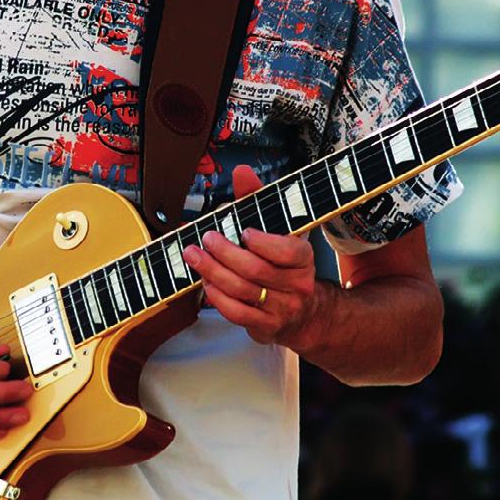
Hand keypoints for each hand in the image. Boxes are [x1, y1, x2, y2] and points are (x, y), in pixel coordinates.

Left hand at [182, 166, 318, 347]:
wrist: (305, 313)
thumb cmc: (285, 266)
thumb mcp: (278, 230)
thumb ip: (258, 200)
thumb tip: (242, 172)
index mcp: (303, 259)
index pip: (288, 252)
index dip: (264, 242)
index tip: (244, 232)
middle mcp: (297, 285)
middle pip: (257, 270)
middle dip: (225, 253)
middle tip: (206, 239)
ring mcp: (282, 309)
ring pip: (243, 291)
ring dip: (213, 272)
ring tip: (195, 256)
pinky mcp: (266, 326)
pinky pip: (237, 313)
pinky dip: (217, 298)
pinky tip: (206, 284)